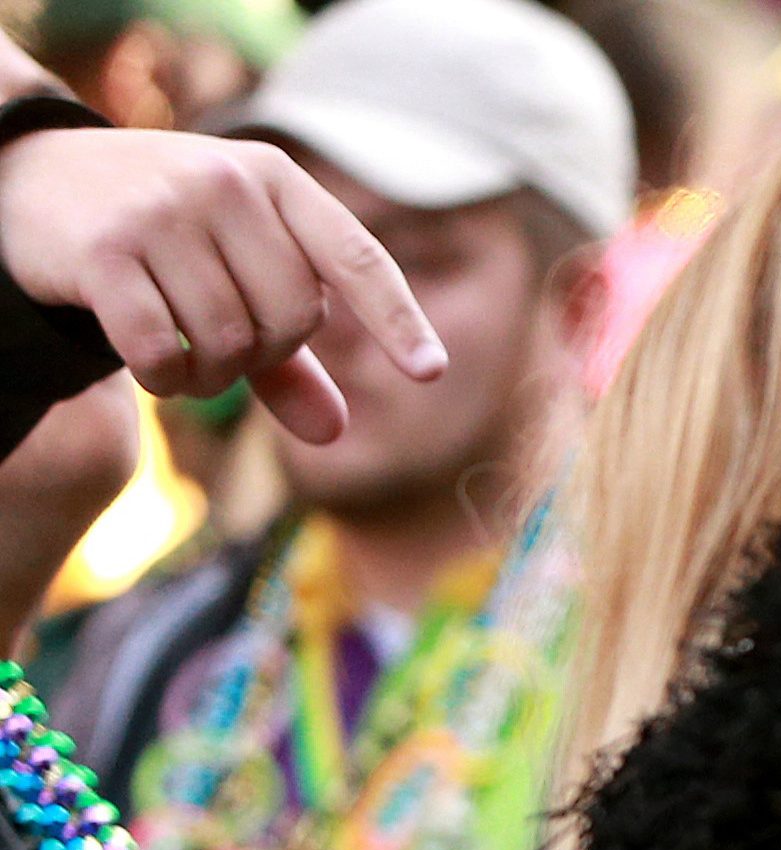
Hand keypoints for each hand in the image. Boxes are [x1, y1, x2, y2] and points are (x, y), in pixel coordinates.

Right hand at [0, 127, 439, 445]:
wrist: (32, 176)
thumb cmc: (160, 230)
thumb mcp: (234, 268)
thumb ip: (289, 352)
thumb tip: (335, 433)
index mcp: (276, 179)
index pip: (356, 257)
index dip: (397, 318)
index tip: (431, 372)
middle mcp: (225, 184)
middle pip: (294, 320)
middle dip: (266, 354)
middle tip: (222, 341)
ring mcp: (162, 212)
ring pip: (231, 344)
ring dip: (212, 377)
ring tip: (183, 353)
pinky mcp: (105, 250)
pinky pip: (164, 354)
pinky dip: (165, 381)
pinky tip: (154, 368)